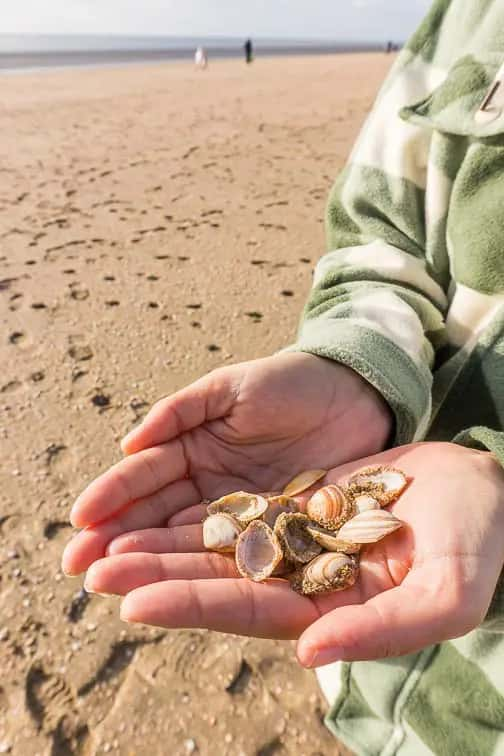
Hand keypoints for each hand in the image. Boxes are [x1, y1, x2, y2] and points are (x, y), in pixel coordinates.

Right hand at [62, 352, 390, 573]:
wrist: (354, 395)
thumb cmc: (288, 382)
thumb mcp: (229, 388)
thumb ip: (181, 412)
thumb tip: (128, 443)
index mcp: (192, 448)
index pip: (144, 476)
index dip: (111, 495)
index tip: (79, 519)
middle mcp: (208, 486)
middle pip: (156, 516)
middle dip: (116, 539)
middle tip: (77, 567)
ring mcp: (240, 513)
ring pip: (187, 541)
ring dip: (149, 561)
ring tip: (109, 582)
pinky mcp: (275, 532)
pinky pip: (236, 552)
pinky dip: (204, 570)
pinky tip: (175, 587)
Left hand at [77, 442, 503, 665]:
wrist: (488, 493)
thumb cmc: (479, 545)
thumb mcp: (447, 593)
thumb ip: (383, 631)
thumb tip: (308, 653)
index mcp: (333, 611)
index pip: (249, 612)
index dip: (191, 605)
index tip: (132, 603)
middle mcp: (306, 581)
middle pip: (220, 578)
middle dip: (157, 573)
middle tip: (93, 569)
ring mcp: (301, 541)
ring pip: (223, 543)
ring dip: (167, 540)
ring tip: (110, 539)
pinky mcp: (304, 505)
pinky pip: (244, 508)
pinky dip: (204, 508)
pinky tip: (165, 504)